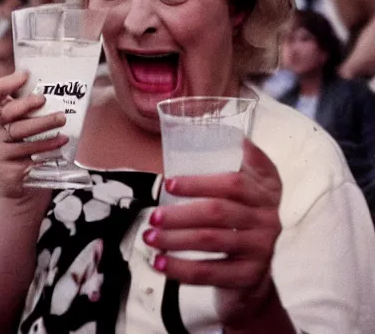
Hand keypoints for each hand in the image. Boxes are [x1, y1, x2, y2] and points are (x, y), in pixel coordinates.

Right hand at [0, 71, 67, 198]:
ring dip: (43, 124)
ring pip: (20, 132)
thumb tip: (64, 91)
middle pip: (7, 111)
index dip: (6, 83)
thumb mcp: (30, 129)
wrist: (25, 190)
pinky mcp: (5, 167)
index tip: (25, 75)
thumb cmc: (31, 152)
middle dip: (26, 104)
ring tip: (62, 120)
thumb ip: (36, 112)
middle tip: (45, 100)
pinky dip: (48, 146)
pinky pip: (28, 152)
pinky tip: (61, 141)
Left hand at [143, 140, 281, 327]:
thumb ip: (236, 162)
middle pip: (218, 212)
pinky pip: (210, 271)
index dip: (198, 183)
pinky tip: (160, 263)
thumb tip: (212, 141)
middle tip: (154, 216)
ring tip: (150, 237)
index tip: (169, 183)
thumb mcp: (248, 188)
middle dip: (180, 214)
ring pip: (211, 240)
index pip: (232, 183)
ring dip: (175, 239)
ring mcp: (260, 248)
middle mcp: (266, 218)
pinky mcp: (249, 275)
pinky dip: (181, 268)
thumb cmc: (242, 219)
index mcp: (264, 191)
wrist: (259, 271)